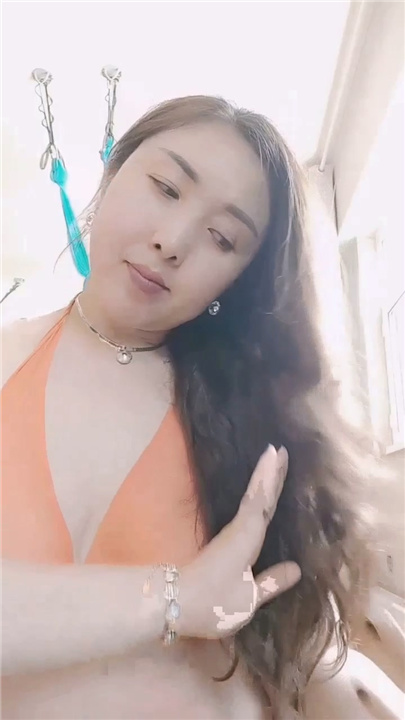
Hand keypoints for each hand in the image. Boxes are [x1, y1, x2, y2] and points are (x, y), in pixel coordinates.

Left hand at [178, 445, 300, 639]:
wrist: (175, 604)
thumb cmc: (213, 602)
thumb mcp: (248, 598)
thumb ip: (272, 582)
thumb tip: (295, 567)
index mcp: (247, 537)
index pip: (263, 501)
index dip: (271, 477)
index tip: (277, 452)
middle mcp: (239, 530)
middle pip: (257, 495)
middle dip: (270, 473)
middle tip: (280, 450)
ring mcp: (230, 536)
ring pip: (251, 501)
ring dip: (263, 482)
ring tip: (273, 464)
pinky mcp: (224, 544)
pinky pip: (245, 513)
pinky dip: (255, 500)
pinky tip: (258, 499)